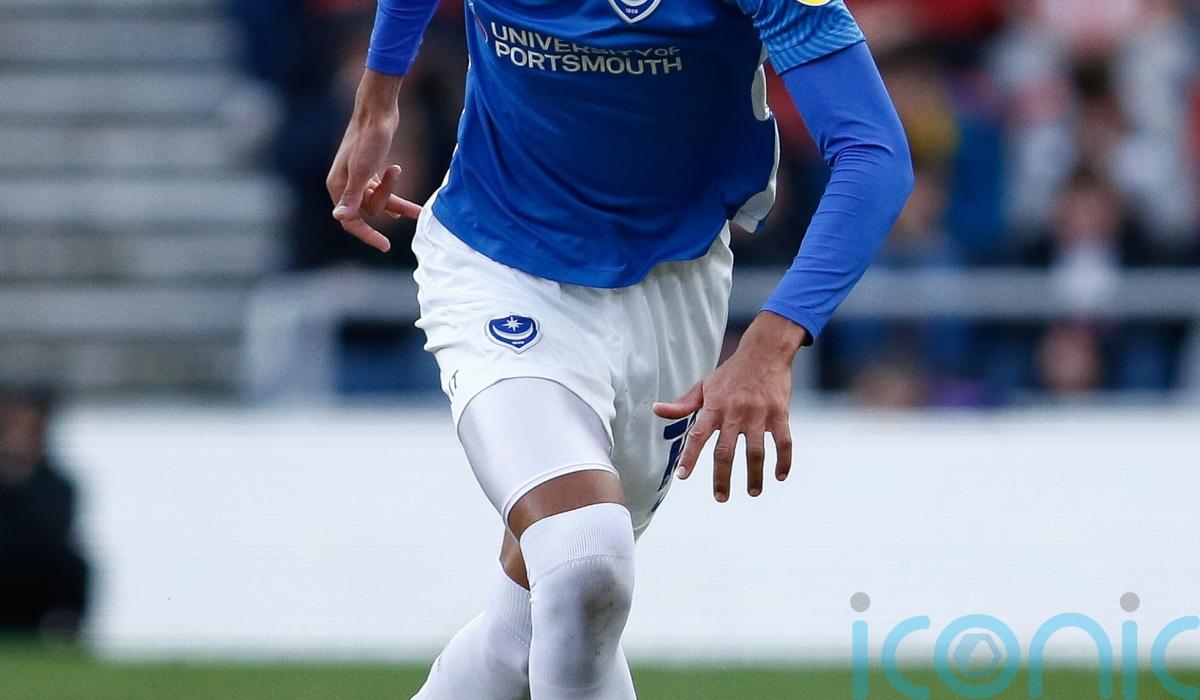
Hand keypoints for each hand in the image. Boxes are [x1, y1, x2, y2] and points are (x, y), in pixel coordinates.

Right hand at [326, 70, 422, 252]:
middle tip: (395, 171)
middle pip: (368, 210)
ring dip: (396, 200)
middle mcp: (344, 184)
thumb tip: (339, 217)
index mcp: (337, 186)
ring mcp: (358, 179)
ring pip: (378, 203)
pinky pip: (383, 194)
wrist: (378, 111)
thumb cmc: (370, 138)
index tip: (386, 246)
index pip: (350, 221)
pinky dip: (396, 198)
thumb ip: (353, 196)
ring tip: (418, 210)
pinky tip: (412, 210)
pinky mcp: (370, 172)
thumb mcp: (363, 170)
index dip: (367, 234)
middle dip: (386, 199)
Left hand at [653, 312, 806, 501]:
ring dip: (754, 476)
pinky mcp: (780, 413)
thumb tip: (656, 409)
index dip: (690, 456)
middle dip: (722, 478)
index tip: (683, 476)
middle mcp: (735, 412)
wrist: (764, 351)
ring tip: (752, 492)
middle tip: (720, 498)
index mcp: (714, 407)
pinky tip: (780, 475)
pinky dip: (783, 461)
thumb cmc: (731, 372)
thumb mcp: (704, 386)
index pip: (698, 435)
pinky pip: (784, 442)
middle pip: (726, 451)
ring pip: (756, 452)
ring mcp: (759, 414)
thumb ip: (682, 403)